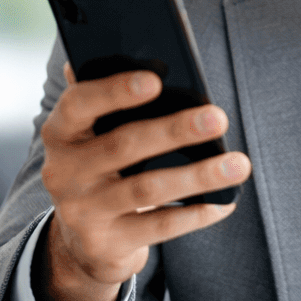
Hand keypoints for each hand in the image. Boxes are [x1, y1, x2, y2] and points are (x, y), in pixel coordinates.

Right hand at [35, 64, 250, 300]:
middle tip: (219, 117)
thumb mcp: (95, 136)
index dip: (115, 91)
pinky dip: (195, 213)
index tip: (155, 80)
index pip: (79, 104)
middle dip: (175, 130)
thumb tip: (137, 56)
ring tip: (239, 163)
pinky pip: (158, 227)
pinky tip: (225, 201)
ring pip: (147, 189)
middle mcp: (64, 172)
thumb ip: (109, 101)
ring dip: (198, 175)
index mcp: (61, 132)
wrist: (84, 241)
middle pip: (124, 145)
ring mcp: (83, 211)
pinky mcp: (106, 244)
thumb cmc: (103, 168)